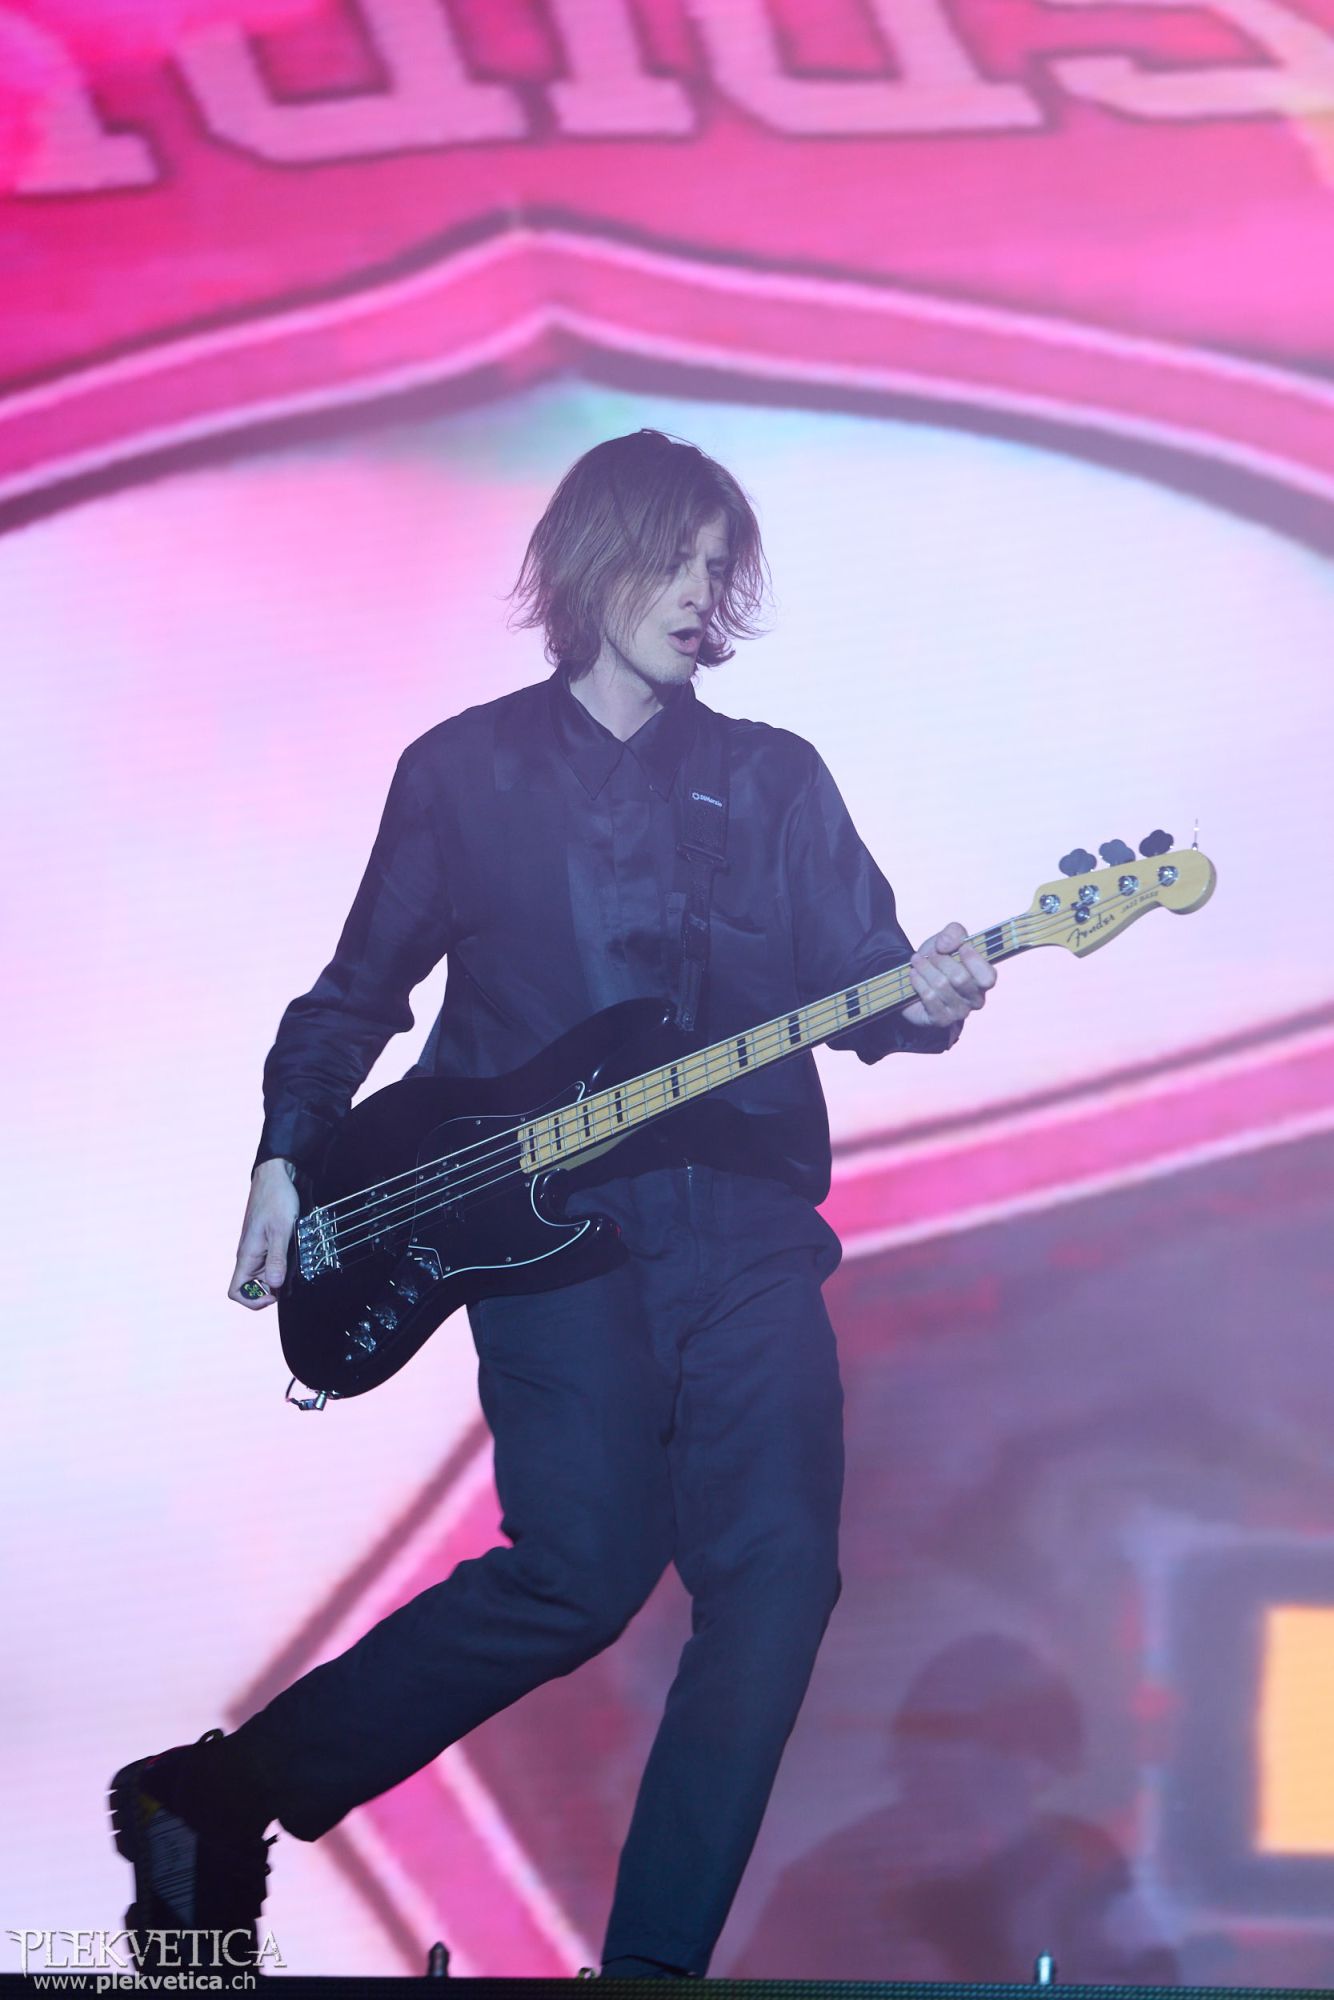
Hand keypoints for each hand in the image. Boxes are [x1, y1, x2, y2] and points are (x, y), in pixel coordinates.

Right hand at [228, 1158, 298, 1308]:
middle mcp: (248, 1256)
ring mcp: (256, 1249)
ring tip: (294, 1265)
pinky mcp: (265, 1242)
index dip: (253, 1301)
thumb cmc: (275, 1199)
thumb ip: (277, 1259)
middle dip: (270, 1290)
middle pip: (252, 1287)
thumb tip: (274, 1286)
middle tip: (290, 1281)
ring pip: (263, 1275)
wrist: (276, 1176)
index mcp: (246, 1256)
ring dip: (278, 1276)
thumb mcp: (281, 1230)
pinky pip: (270, 1261)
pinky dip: (281, 1264)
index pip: (235, 1291)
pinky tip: (294, 1254)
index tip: (274, 1295)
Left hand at [901, 920, 995, 1030]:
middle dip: (940, 961)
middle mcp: (977, 999)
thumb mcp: (948, 938)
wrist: (916, 978)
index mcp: (985, 980)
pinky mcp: (941, 1020)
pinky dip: (918, 982)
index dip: (973, 960)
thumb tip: (946, 945)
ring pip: (941, 986)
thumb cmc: (939, 959)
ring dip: (925, 969)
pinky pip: (929, 998)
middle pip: (959, 978)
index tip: (960, 947)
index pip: (987, 977)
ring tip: (916, 961)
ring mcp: (960, 1012)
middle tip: (929, 955)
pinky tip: (913, 975)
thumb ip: (954, 932)